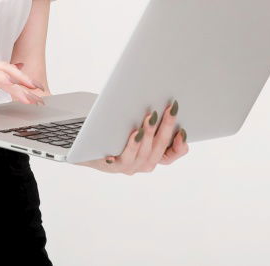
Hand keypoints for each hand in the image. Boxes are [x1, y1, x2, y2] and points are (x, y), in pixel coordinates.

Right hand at [0, 58, 45, 112]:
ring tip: (30, 96)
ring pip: (0, 72)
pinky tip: (14, 87)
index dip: (21, 76)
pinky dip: (3, 81)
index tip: (36, 87)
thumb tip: (15, 78)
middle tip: (39, 90)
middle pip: (4, 68)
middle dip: (24, 79)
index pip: (3, 68)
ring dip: (18, 85)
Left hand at [73, 100, 188, 174]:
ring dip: (149, 133)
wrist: (86, 146)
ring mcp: (130, 166)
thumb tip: (160, 102)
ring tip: (151, 117)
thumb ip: (150, 120)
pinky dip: (132, 145)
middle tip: (170, 109)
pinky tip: (134, 133)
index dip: (181, 145)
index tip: (183, 129)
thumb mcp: (136, 126)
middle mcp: (145, 163)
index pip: (174, 153)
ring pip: (145, 152)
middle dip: (166, 127)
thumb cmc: (115, 133)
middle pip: (160, 147)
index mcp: (154, 155)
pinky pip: (126, 157)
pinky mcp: (114, 165)